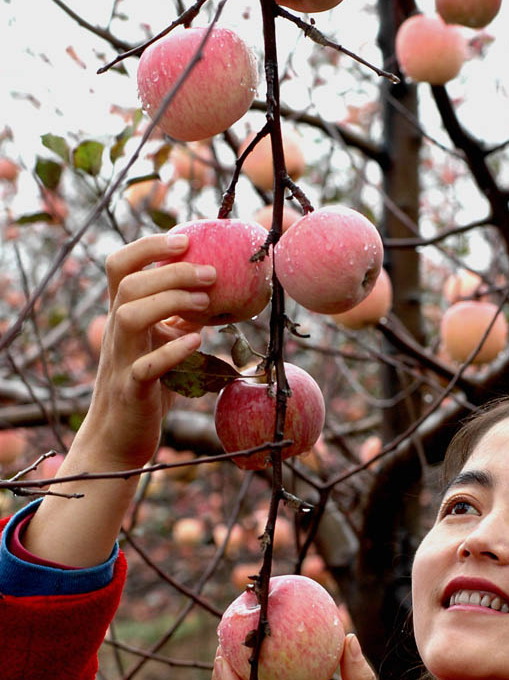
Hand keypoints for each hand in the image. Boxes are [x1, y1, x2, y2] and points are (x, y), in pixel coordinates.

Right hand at [21, 233, 215, 565]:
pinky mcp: (131, 391)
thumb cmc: (150, 388)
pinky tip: (197, 343)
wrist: (121, 439)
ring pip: (128, 316)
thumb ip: (183, 320)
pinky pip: (144, 367)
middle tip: (212, 275)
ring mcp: (120, 361)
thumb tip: (221, 294)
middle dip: (171, 273)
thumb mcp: (166, 346)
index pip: (121, 266)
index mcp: (123, 316)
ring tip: (205, 305)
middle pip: (129, 284)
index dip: (148, 247)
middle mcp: (116, 333)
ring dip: (169, 303)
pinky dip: (171, 352)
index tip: (185, 240)